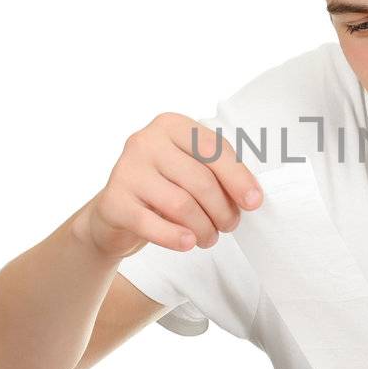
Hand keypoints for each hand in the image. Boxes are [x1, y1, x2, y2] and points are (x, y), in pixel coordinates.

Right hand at [74, 112, 261, 258]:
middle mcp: (145, 141)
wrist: (117, 212)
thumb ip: (218, 172)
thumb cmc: (165, 187)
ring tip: (210, 238)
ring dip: (204, 227)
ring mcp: (126, 170)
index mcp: (170, 126)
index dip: (238, 178)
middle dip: (222, 209)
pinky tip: (189, 243)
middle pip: (200, 180)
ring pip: (180, 204)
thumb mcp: (190, 169)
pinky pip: (151, 224)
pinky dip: (175, 237)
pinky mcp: (113, 201)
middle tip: (230, 225)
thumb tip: (251, 195)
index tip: (254, 202)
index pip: (213, 149)